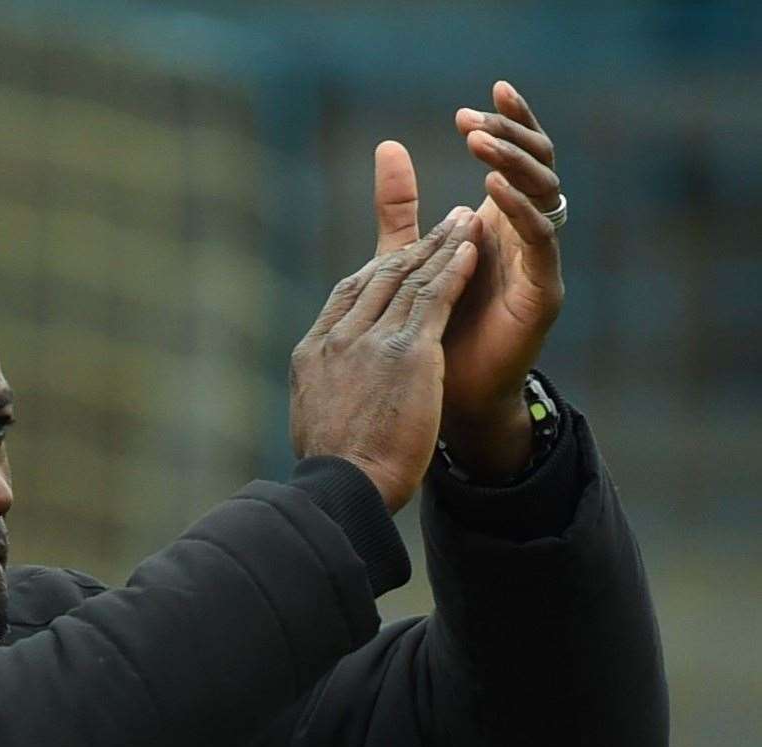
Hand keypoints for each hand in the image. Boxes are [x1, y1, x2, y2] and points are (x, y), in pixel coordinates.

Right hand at [290, 212, 480, 513]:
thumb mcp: (314, 421)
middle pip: (378, 278)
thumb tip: (327, 399)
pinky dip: (454, 269)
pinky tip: (472, 249)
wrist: (344, 485)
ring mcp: (371, 341)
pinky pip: (434, 297)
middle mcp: (339, 338)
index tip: (399, 257)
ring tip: (465, 222)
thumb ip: (325, 394)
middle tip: (444, 224)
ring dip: (442, 246)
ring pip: (410, 280)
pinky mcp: (408, 352)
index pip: (347, 297)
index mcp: (313, 353)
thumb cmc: (333, 471)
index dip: (376, 272)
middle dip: (415, 247)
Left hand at [374, 81, 564, 476]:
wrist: (444, 404)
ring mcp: (538, 263)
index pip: (516, 158)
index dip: (505, 126)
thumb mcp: (408, 258)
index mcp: (499, 224)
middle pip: (538, 166)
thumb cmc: (430, 333)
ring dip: (514, 165)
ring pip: (545, 195)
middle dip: (510, 137)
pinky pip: (541, 241)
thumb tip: (387, 145)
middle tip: (476, 120)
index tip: (473, 102)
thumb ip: (401, 208)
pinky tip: (491, 194)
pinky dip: (520, 212)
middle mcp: (524, 237)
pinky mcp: (542, 293)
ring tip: (481, 144)